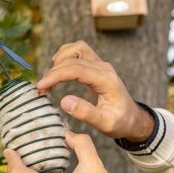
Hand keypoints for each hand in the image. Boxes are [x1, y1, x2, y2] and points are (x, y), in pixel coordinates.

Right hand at [36, 40, 154, 142]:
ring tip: (50, 78)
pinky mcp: (96, 65)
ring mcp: (101, 64)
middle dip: (54, 71)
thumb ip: (86, 113)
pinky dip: (66, 55)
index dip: (56, 75)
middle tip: (42, 88)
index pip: (77, 69)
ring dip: (61, 59)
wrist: (132, 118)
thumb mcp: (105, 124)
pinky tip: (58, 68)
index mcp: (106, 80)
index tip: (41, 86)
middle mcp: (104, 68)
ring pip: (77, 48)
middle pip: (74, 59)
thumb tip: (64, 101)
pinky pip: (79, 51)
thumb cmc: (120, 122)